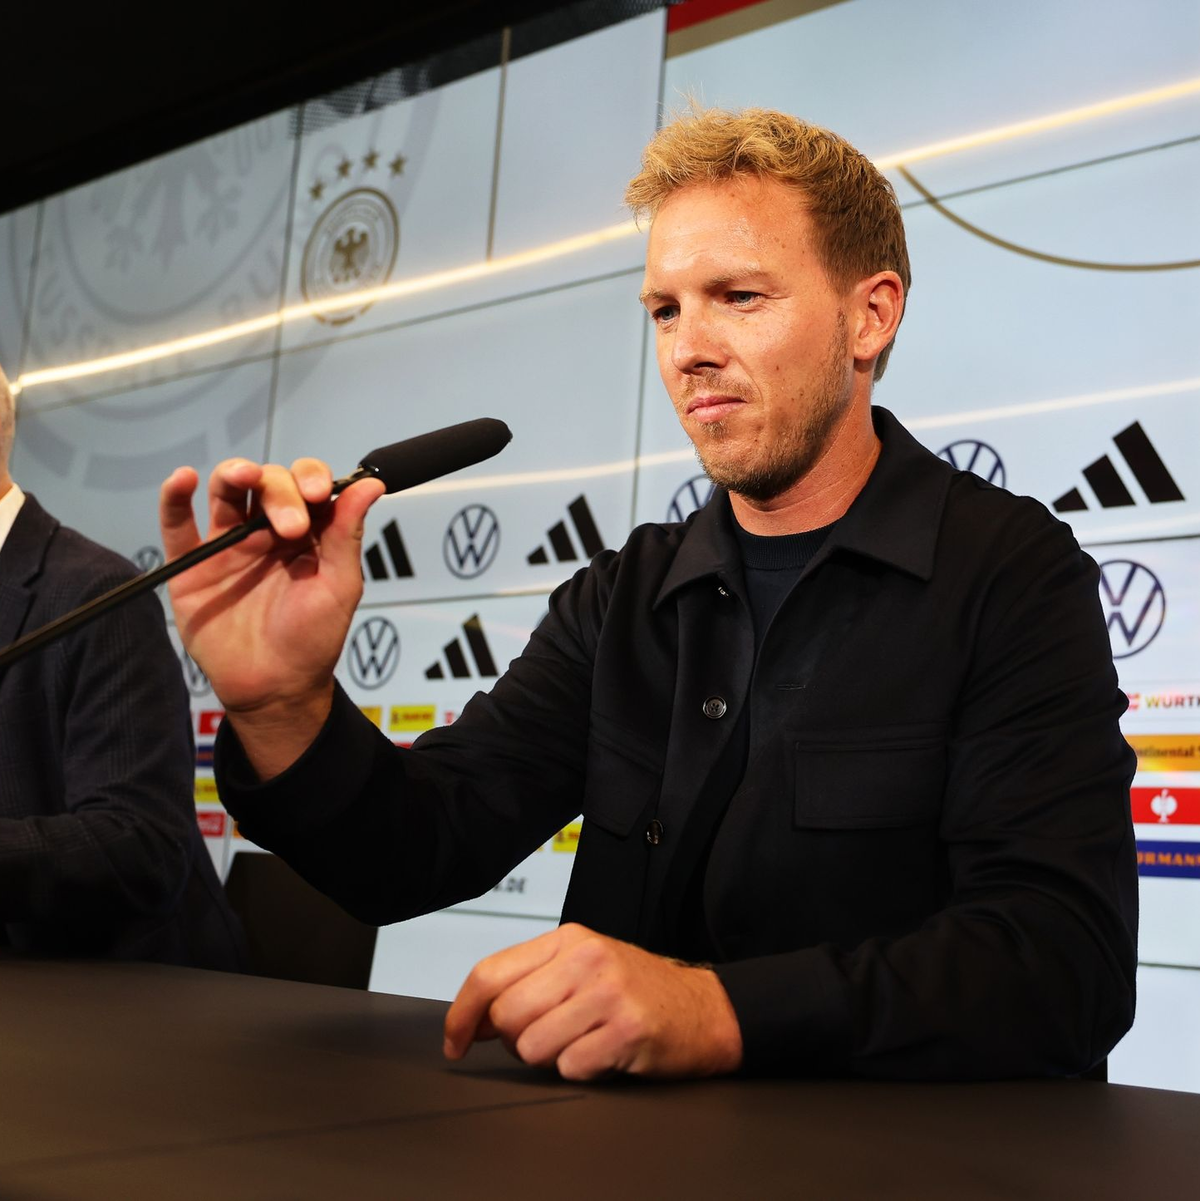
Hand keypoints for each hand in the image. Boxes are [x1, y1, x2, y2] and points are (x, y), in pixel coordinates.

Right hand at [159, 458, 384, 776]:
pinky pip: (177, 525)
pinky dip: (174, 498)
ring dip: (234, 474)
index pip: (307, 485)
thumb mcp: (340, 586)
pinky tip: (182, 479)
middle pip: (268, 483)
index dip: (312, 479)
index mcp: (306, 533)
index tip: (320, 492)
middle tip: (291, 527)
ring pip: (226, 491)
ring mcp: (228, 545)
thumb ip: (348, 533)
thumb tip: (371, 485)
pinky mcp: (192, 565)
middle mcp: (266, 531)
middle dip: (281, 493)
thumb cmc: (311, 640)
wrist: (275, 687)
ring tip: (244, 476)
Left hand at [443, 923, 742, 1079]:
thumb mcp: (584, 966)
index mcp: (568, 939)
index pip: (490, 972)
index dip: (462, 1013)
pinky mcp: (626, 1030)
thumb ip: (531, 980)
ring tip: (579, 1042)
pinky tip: (603, 1052)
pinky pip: (570, 1067)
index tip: (455, 1041)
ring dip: (549, 1057)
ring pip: (532, 1046)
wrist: (705, 1008)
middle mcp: (586, 959)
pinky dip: (580, 1069)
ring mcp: (608, 993)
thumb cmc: (639, 988)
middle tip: (545, 1037)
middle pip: (506, 1015)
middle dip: (514, 1040)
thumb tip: (474, 1018)